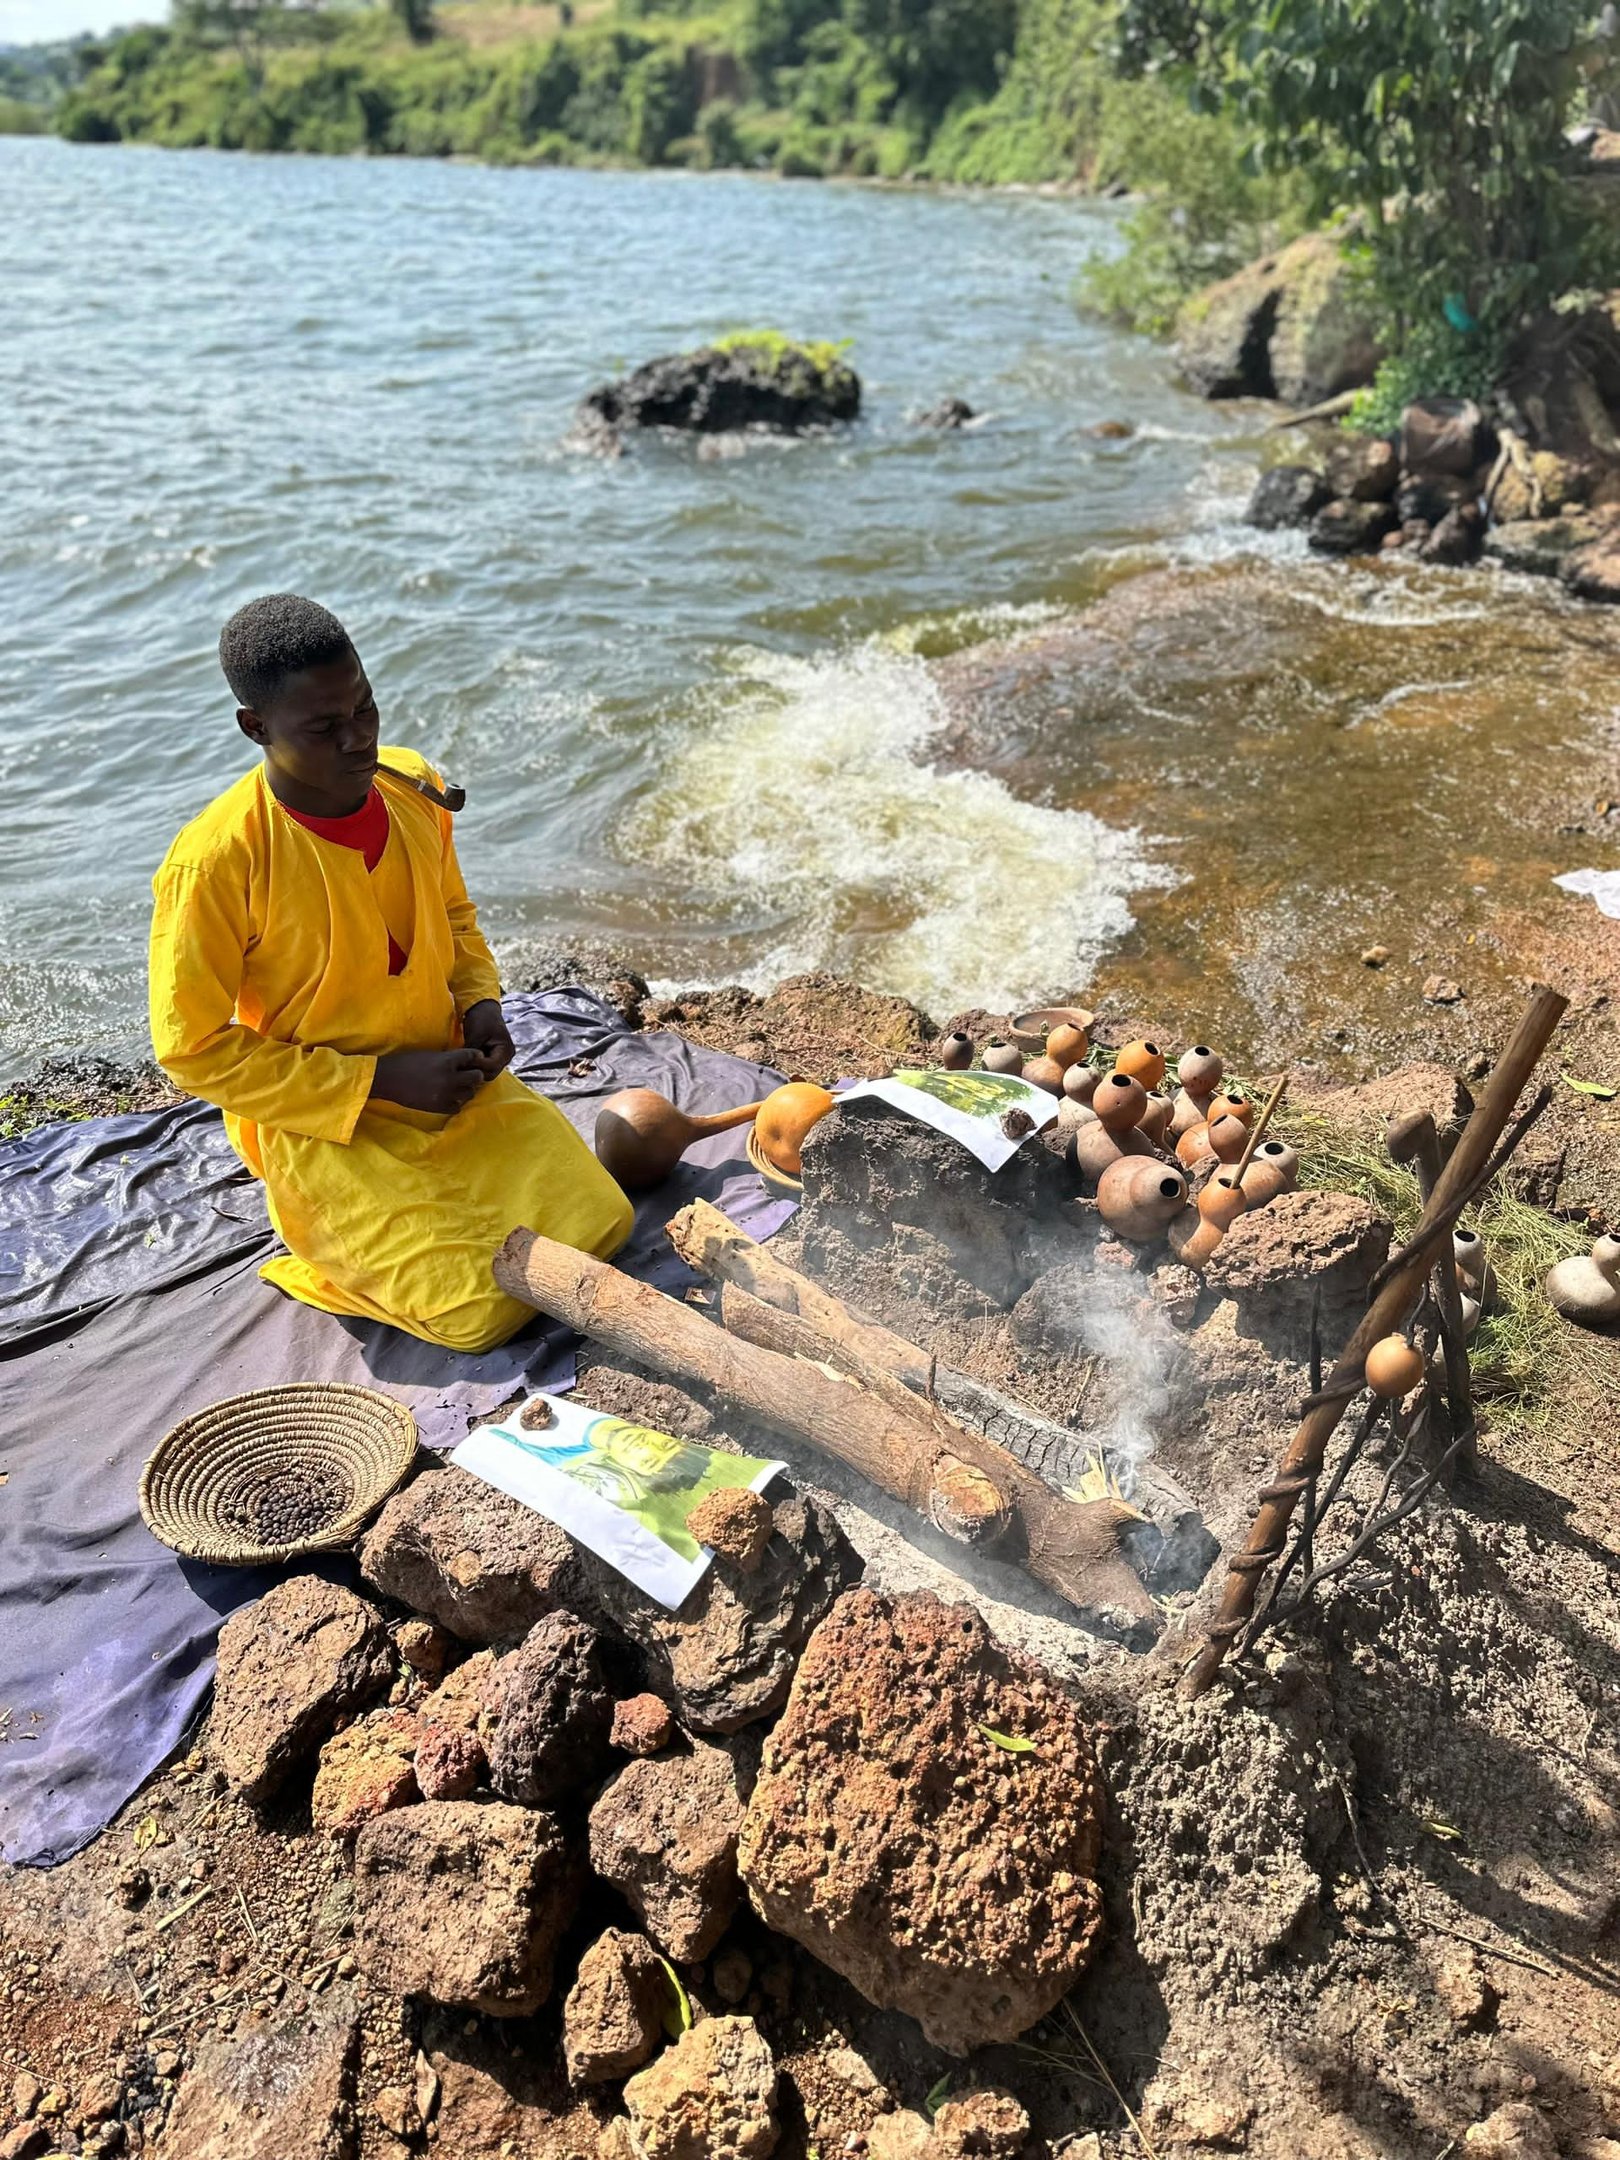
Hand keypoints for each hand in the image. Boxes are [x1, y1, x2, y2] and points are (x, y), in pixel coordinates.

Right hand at [371, 1048, 486, 1114]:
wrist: (388, 1079)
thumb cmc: (406, 1062)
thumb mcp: (430, 1055)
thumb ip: (449, 1059)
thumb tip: (465, 1063)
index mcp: (447, 1060)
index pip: (473, 1056)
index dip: (475, 1057)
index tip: (475, 1059)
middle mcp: (449, 1077)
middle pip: (477, 1077)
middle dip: (474, 1075)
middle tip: (468, 1075)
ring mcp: (445, 1094)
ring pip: (470, 1093)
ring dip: (466, 1089)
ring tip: (457, 1087)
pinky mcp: (439, 1107)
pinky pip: (458, 1107)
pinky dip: (455, 1102)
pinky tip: (448, 1098)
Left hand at [462, 998, 515, 1079]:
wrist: (484, 1008)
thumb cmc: (481, 1018)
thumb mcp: (476, 1035)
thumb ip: (471, 1052)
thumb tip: (462, 1067)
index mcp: (506, 1050)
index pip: (492, 1067)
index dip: (477, 1066)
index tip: (463, 1061)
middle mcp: (507, 1057)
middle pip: (491, 1073)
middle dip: (475, 1070)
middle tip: (459, 1066)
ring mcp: (501, 1059)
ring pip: (487, 1072)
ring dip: (474, 1069)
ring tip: (461, 1064)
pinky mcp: (494, 1058)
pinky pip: (485, 1068)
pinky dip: (475, 1066)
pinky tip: (465, 1062)